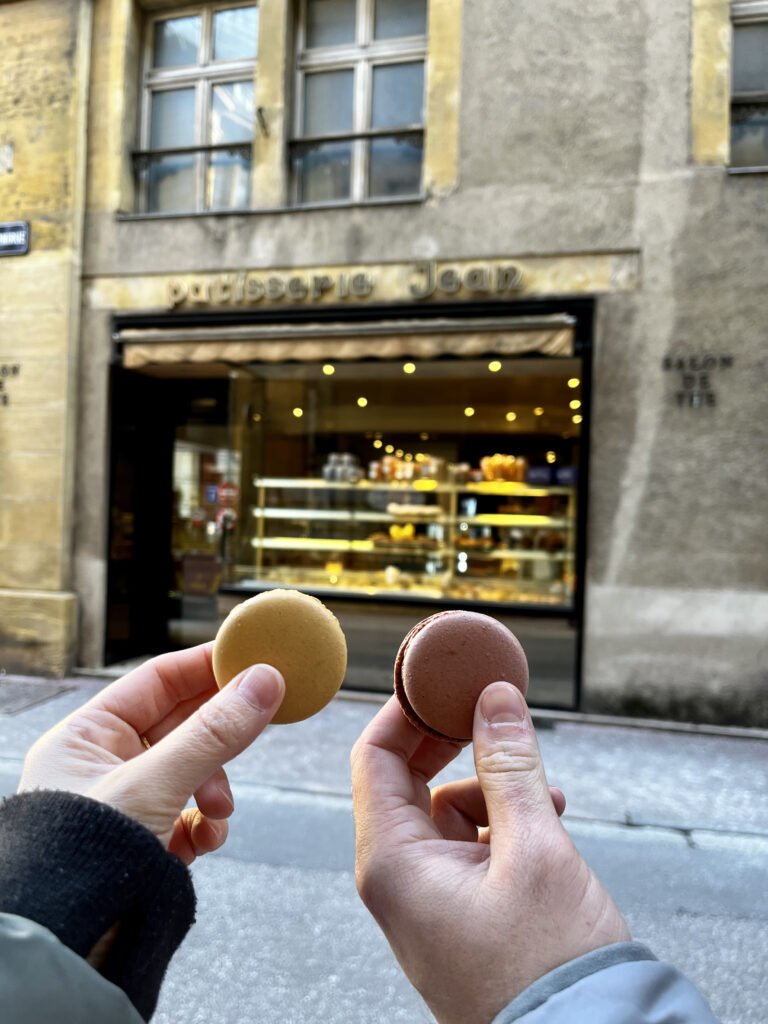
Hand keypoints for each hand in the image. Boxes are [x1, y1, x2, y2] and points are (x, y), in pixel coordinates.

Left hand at [18, 643, 283, 864]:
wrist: (69, 948)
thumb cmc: (85, 858)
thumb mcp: (154, 784)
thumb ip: (213, 732)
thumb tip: (264, 681)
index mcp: (86, 736)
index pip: (156, 682)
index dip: (204, 668)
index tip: (251, 660)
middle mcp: (103, 765)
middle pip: (180, 726)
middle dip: (218, 737)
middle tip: (260, 722)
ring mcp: (126, 805)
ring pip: (191, 772)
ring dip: (215, 788)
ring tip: (217, 809)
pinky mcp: (144, 842)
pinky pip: (188, 816)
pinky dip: (205, 825)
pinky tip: (204, 840)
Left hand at [351, 683, 629, 1023]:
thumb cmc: (546, 968)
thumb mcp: (533, 848)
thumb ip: (510, 765)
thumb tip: (493, 698)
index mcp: (392, 862)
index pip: (375, 758)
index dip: (406, 711)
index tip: (440, 680)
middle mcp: (398, 879)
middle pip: (408, 779)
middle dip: (454, 742)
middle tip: (490, 711)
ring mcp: (428, 897)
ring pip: (445, 809)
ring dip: (492, 785)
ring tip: (540, 788)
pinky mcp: (459, 909)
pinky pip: (469, 842)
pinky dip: (503, 820)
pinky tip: (544, 818)